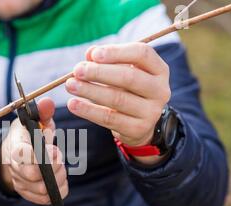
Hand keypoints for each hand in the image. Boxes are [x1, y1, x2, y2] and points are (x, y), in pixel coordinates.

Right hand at [0, 98, 67, 204]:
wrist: (13, 153)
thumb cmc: (28, 134)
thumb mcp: (34, 120)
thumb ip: (42, 112)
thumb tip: (48, 102)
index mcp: (16, 146)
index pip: (22, 154)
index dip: (41, 155)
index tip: (55, 149)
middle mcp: (15, 167)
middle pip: (33, 175)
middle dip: (53, 168)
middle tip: (59, 156)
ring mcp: (21, 182)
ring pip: (42, 189)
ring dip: (57, 179)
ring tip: (60, 168)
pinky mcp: (28, 194)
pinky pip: (45, 199)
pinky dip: (56, 192)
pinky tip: (59, 181)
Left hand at [65, 43, 170, 164]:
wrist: (140, 124)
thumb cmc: (127, 90)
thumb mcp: (122, 72)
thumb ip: (107, 60)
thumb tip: (90, 54)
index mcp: (159, 70)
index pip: (142, 54)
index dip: (116, 52)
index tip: (93, 55)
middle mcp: (160, 90)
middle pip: (129, 77)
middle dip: (99, 73)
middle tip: (77, 70)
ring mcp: (151, 112)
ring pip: (117, 99)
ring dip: (90, 91)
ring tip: (70, 85)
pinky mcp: (137, 129)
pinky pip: (109, 119)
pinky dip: (88, 111)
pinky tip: (73, 104)